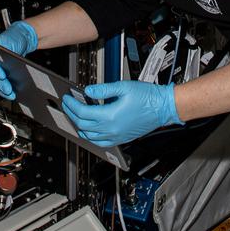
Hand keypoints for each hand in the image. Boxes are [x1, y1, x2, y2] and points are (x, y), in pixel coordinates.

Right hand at [0, 21, 37, 99]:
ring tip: (10, 94)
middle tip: (8, 90)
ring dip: (1, 90)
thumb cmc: (14, 38)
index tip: (3, 76)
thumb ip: (6, 48)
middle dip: (0, 84)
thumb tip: (5, 58)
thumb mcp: (11, 40)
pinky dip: (2, 90)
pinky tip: (9, 93)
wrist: (19, 38)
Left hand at [60, 80, 182, 146]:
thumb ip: (103, 90)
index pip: (83, 112)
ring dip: (79, 125)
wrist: (162, 107)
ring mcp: (116, 136)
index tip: (67, 98)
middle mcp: (111, 129)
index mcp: (110, 116)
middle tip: (68, 104)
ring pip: (89, 136)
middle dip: (72, 113)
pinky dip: (90, 137)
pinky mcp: (120, 139)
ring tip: (75, 115)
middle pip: (83, 124)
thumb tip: (88, 91)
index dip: (72, 105)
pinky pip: (100, 143)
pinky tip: (89, 130)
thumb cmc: (147, 97)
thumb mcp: (123, 87)